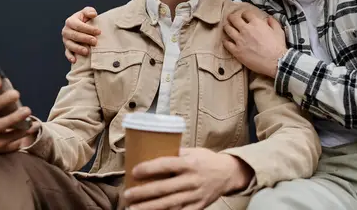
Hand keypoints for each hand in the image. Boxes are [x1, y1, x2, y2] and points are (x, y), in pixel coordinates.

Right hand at [0, 77, 39, 152]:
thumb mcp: (2, 103)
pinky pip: (5, 140)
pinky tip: (33, 126)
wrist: (2, 135)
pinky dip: (20, 133)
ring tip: (28, 110)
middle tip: (17, 93)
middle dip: (1, 101)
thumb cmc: (3, 112)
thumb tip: (7, 85)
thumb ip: (2, 95)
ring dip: (13, 118)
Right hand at [62, 6, 101, 61]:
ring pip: (70, 45)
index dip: (88, 29)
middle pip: (74, 35)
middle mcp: (66, 31)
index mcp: (70, 21)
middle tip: (95, 41)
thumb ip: (89, 11)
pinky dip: (70, 57)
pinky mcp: (67, 48)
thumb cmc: (85, 19)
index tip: (98, 32)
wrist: (81, 27)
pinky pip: (67, 53)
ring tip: (87, 52)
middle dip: (85, 39)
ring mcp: (66, 40)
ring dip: (78, 49)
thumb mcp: (86, 13)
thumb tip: (93, 14)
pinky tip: (75, 60)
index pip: (78, 25)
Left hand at [124, 147, 253, 209]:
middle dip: (143, 192)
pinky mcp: (198, 207)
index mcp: (190, 163)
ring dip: (149, 207)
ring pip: (169, 204)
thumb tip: (151, 151)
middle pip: (164, 188)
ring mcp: (195, 195)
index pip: (167, 165)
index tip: (134, 171)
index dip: (149, 168)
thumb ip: (175, 153)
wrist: (228, 174)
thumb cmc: (206, 160)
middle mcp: (192, 180)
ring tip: (132, 208)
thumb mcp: (193, 151)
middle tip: (127, 194)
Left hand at [223, 10, 287, 77]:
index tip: (244, 16)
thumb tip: (268, 18)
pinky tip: (226, 41)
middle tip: (231, 19)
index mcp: (256, 23)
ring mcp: (240, 40)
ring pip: (227, 29)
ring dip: (227, 27)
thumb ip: (273, 23)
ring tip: (227, 27)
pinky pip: (226, 44)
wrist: (276, 62)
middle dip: (232, 17)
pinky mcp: (237, 51)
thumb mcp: (279, 31)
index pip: (245, 13)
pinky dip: (225, 41)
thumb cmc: (278, 47)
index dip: (244, 14)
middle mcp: (246, 29)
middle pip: (233, 18)